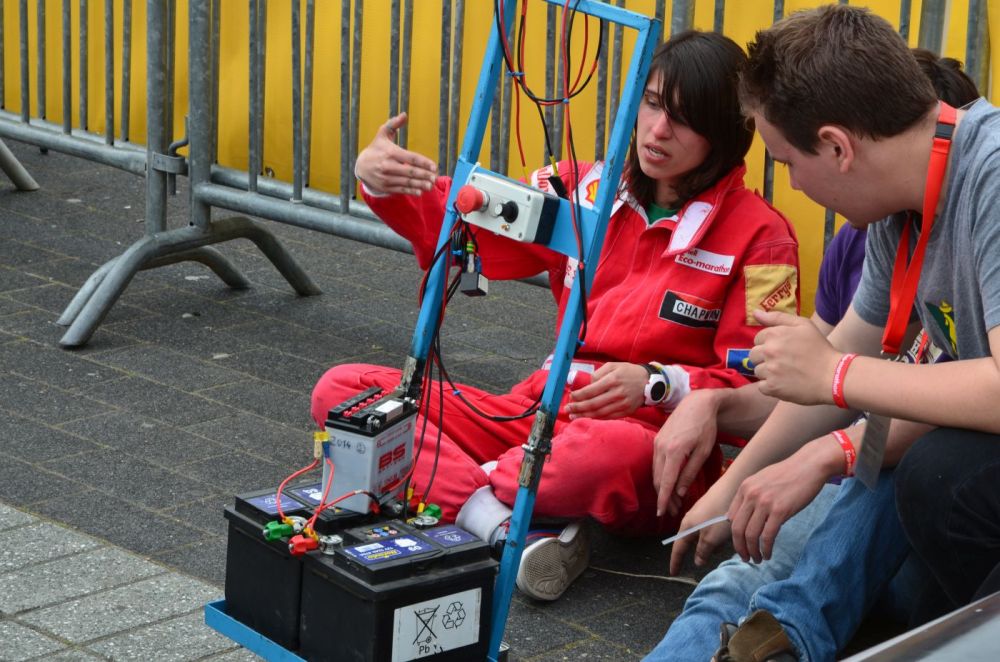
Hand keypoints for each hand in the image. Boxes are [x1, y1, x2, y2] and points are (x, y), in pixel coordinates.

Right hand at [354, 113, 437, 194]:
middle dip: (424, 175)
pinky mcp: (386, 187)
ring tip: (430, 185)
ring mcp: (387, 178)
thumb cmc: (376, 149)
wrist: (360, 166)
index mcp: (390, 152)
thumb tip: (404, 115)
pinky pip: (401, 190)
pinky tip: (420, 191)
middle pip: (410, 171)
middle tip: (435, 177)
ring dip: (420, 185)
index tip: (434, 166)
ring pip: (407, 182)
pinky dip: (411, 191)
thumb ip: (393, 124)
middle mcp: (388, 166)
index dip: (424, 163)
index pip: (411, 158)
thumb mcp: (382, 134)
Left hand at [566, 362, 646, 418]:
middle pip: (593, 404)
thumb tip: (587, 385)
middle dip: (578, 407)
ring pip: (599, 413)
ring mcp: (622, 404)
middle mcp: (617, 393)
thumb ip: (598, 373)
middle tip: (568, 409)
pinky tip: (587, 417)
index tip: (571, 396)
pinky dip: (596, 418)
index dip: (579, 395)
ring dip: (584, 415)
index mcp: (613, 380)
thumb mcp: (613, 366)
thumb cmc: (628, 372)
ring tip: (573, 416)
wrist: (649, 383)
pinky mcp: (625, 412)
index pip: (591, 390)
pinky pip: (608, 417)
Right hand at [653, 389, 723, 517]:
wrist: (697, 403)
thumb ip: (690, 472)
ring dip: (661, 487)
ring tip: (672, 500)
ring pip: (655, 472)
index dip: (663, 499)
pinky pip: (656, 463)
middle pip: (658, 479)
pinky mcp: (657, 440)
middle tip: (672, 511)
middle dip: (664, 497)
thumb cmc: (705, 426)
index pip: (665, 482)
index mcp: (674, 451)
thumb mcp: (703, 451)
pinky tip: (669, 483)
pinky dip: (661, 475)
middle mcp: (661, 447)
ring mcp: (657, 443)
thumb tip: (681, 492)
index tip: (662, 513)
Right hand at [669, 490, 731, 574]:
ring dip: (713, 543)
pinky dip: (719, 535)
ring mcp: (701, 514)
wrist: (732, 488)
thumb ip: (702, 551)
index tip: (673, 574)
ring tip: (726, 542)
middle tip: (710, 558)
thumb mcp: (711, 538)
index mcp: (687, 527)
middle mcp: (691, 519)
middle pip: (692, 542)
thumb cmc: (720, 514)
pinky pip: (712, 528)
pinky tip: (729, 533)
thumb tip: (697, 561)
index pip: (678, 548)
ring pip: (704, 536)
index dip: (676, 562)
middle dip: (701, 552)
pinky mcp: (712, 510)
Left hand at [726, 437, 837, 562]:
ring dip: (753, 551)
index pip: (731, 518)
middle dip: (739, 548)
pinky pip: (767, 536)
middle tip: (746, 557)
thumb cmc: (788, 474)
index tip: (740, 544)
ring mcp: (765, 503)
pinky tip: (768, 554)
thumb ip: (750, 496)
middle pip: (737, 529)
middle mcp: (751, 495)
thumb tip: (742, 517)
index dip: (734, 535)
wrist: (809, 465)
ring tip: (757, 559)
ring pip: (751, 535)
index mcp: (744, 488)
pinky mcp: (780, 510)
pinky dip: (766, 549)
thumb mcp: (762, 480)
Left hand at [749, 310, 839, 404]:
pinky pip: (761, 387)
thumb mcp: (803, 325)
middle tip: (784, 362)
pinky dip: (771, 387)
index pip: (758, 339)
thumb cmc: (819, 348)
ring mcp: (769, 370)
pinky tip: (785, 384)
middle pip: (754, 355)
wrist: (833, 376)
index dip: (769, 344)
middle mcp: (769, 351)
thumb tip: (756, 313)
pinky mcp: (772, 387)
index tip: (784, 349)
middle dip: (765, 358)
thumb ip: (777, 317)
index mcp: (774, 334)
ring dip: (768, 373)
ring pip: (757, 371)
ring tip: (786, 373)